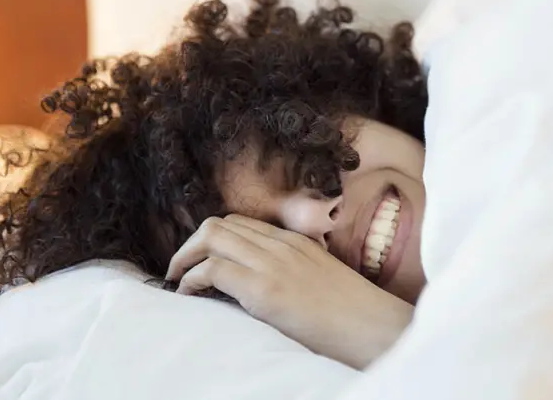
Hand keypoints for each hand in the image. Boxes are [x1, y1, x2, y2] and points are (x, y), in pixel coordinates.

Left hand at [166, 214, 413, 368]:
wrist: (376, 329)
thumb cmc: (353, 316)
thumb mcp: (321, 280)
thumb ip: (292, 272)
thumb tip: (259, 287)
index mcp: (295, 242)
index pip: (241, 223)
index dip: (212, 239)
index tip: (199, 260)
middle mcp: (282, 245)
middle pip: (220, 223)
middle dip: (190, 244)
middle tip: (179, 269)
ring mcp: (274, 263)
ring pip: (212, 236)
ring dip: (185, 258)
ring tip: (177, 280)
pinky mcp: (266, 289)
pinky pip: (214, 269)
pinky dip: (192, 279)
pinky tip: (191, 294)